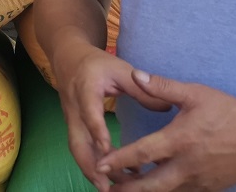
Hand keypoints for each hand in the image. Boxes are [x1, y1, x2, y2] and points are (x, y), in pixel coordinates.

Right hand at [51, 44, 172, 190]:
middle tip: (106, 186)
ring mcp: (71, 118)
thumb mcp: (120, 69)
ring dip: (91, 170)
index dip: (97, 131)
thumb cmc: (97, 63)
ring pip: (76, 149)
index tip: (107, 150)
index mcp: (86, 89)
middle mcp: (74, 107)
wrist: (67, 56)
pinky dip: (94, 164)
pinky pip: (81, 147)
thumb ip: (142, 88)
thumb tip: (167, 109)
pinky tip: (113, 175)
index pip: (89, 112)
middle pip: (77, 140)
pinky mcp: (73, 126)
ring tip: (110, 189)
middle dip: (90, 165)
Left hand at [94, 71, 235, 190]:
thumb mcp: (195, 93)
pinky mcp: (208, 188)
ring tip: (121, 189)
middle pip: (151, 185)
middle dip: (127, 188)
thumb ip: (162, 86)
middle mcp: (188, 166)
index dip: (119, 160)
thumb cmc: (229, 112)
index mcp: (181, 140)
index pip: (143, 154)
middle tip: (105, 187)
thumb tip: (134, 74)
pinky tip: (150, 187)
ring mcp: (199, 181)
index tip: (100, 164)